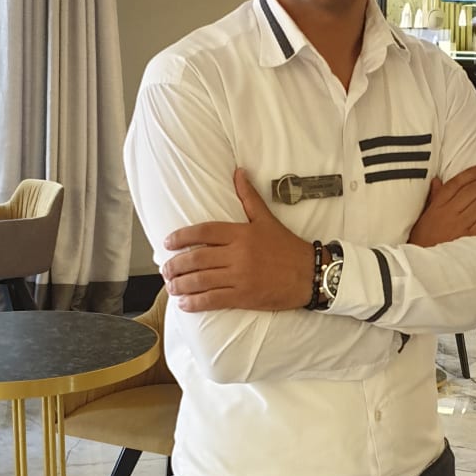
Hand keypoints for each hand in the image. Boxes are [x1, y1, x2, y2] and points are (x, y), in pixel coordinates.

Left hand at [161, 169, 313, 311]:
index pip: (203, 232)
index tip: (167, 243)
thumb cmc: (287, 246)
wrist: (310, 274)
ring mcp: (240, 277)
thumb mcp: (267, 219)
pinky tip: (184, 304)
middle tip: (165, 270)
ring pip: (201, 281)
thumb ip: (249, 197)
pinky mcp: (244, 296)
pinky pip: (213, 299)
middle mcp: (238, 255)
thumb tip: (238, 172)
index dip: (181, 237)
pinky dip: (195, 302)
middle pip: (197, 258)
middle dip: (176, 265)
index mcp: (241, 233)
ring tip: (170, 286)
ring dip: (180, 285)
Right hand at [408, 165, 475, 248]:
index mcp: (438, 205)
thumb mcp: (424, 217)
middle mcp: (450, 212)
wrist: (422, 265)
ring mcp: (461, 225)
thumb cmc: (423, 242)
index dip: (473, 173)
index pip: (457, 182)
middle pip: (475, 190)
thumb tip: (437, 181)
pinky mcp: (471, 238)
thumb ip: (433, 198)